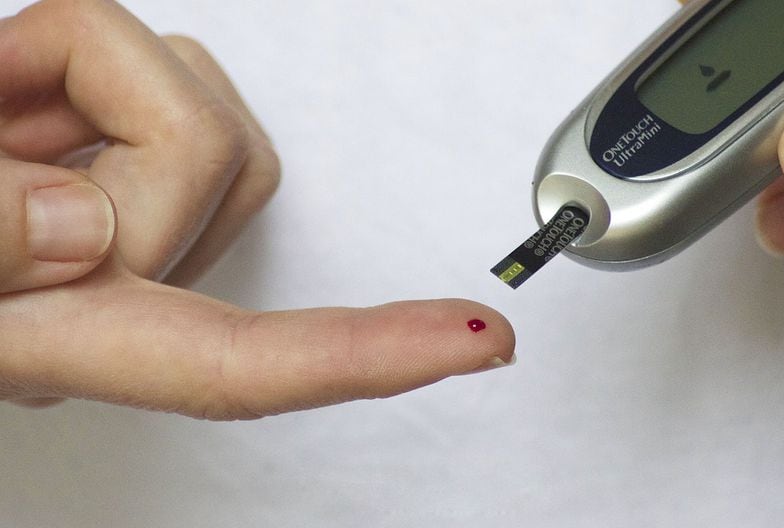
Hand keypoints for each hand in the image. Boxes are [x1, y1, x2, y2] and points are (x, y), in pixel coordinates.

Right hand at [0, 0, 513, 418]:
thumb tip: (85, 219)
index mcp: (61, 338)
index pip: (241, 363)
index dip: (362, 359)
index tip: (478, 343)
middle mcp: (112, 290)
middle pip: (216, 164)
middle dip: (100, 96)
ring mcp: (122, 226)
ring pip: (203, 110)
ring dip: (88, 77)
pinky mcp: (117, 162)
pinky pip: (156, 70)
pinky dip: (78, 57)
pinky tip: (12, 97)